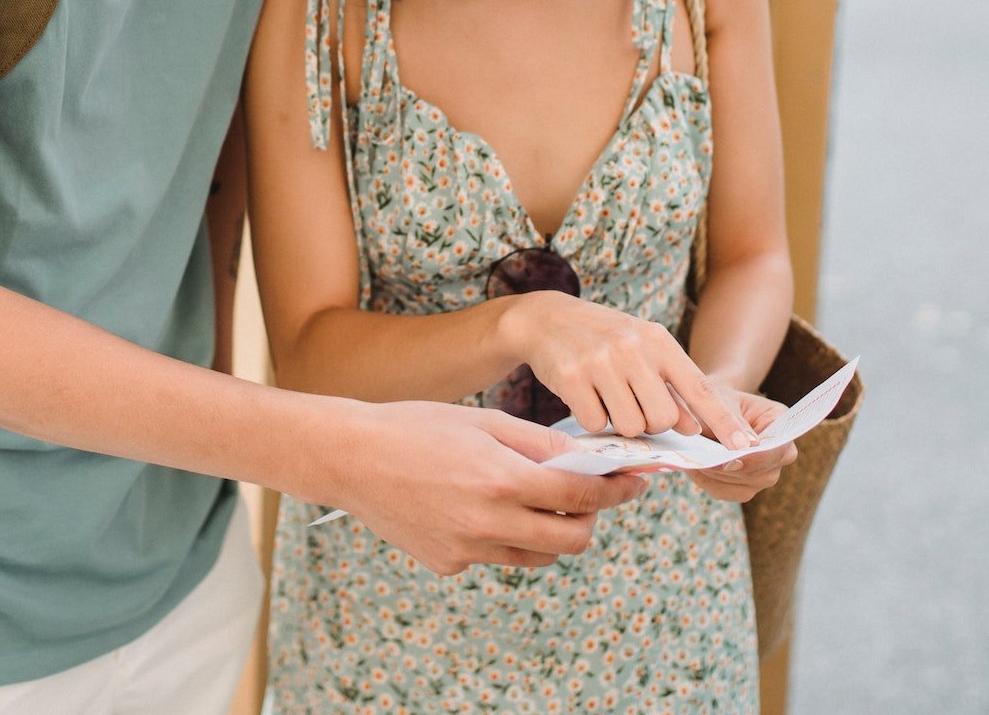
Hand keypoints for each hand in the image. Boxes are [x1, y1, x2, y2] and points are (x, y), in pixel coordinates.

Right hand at [321, 400, 650, 575]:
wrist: (351, 458)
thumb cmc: (417, 427)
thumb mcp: (484, 423)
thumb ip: (540, 444)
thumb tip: (590, 458)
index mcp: (503, 479)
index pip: (583, 494)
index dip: (619, 488)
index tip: (638, 481)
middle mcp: (490, 523)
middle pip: (572, 540)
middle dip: (593, 519)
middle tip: (593, 496)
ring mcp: (468, 550)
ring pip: (537, 556)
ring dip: (550, 532)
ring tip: (534, 498)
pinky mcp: (448, 564)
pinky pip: (495, 557)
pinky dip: (503, 537)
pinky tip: (477, 506)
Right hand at [500, 292, 759, 446]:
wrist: (546, 319)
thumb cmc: (603, 340)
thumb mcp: (643, 351)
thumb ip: (671, 387)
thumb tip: (694, 428)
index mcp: (659, 341)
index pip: (700, 389)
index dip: (723, 422)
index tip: (746, 447)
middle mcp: (633, 348)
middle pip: (663, 419)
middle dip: (652, 425)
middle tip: (633, 406)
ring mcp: (601, 361)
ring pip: (630, 426)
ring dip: (620, 424)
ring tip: (607, 398)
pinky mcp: (571, 376)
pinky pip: (595, 424)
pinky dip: (592, 420)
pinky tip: (585, 397)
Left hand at [685, 388, 796, 503]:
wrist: (710, 406)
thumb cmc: (718, 399)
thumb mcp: (721, 400)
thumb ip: (731, 421)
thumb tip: (744, 447)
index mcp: (781, 425)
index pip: (776, 449)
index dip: (753, 458)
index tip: (727, 460)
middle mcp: (781, 455)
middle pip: (758, 474)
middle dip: (726, 468)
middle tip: (697, 459)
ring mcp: (765, 475)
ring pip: (740, 486)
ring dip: (713, 474)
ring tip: (689, 459)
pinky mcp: (745, 488)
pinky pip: (724, 492)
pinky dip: (705, 481)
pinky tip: (692, 467)